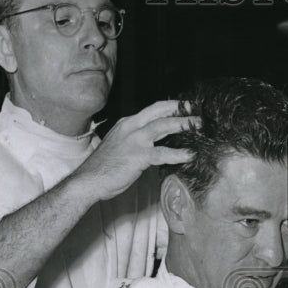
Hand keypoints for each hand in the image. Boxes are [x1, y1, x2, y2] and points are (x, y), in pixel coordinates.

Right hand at [77, 100, 194, 201]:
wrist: (88, 180)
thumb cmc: (104, 167)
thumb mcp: (120, 146)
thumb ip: (136, 141)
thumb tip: (155, 144)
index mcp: (127, 124)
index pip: (153, 109)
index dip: (171, 106)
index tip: (185, 106)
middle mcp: (131, 127)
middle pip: (160, 111)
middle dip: (181, 109)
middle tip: (197, 109)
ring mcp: (134, 140)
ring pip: (163, 126)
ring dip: (184, 124)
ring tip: (199, 126)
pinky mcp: (138, 156)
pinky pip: (163, 153)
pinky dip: (178, 153)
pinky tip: (190, 155)